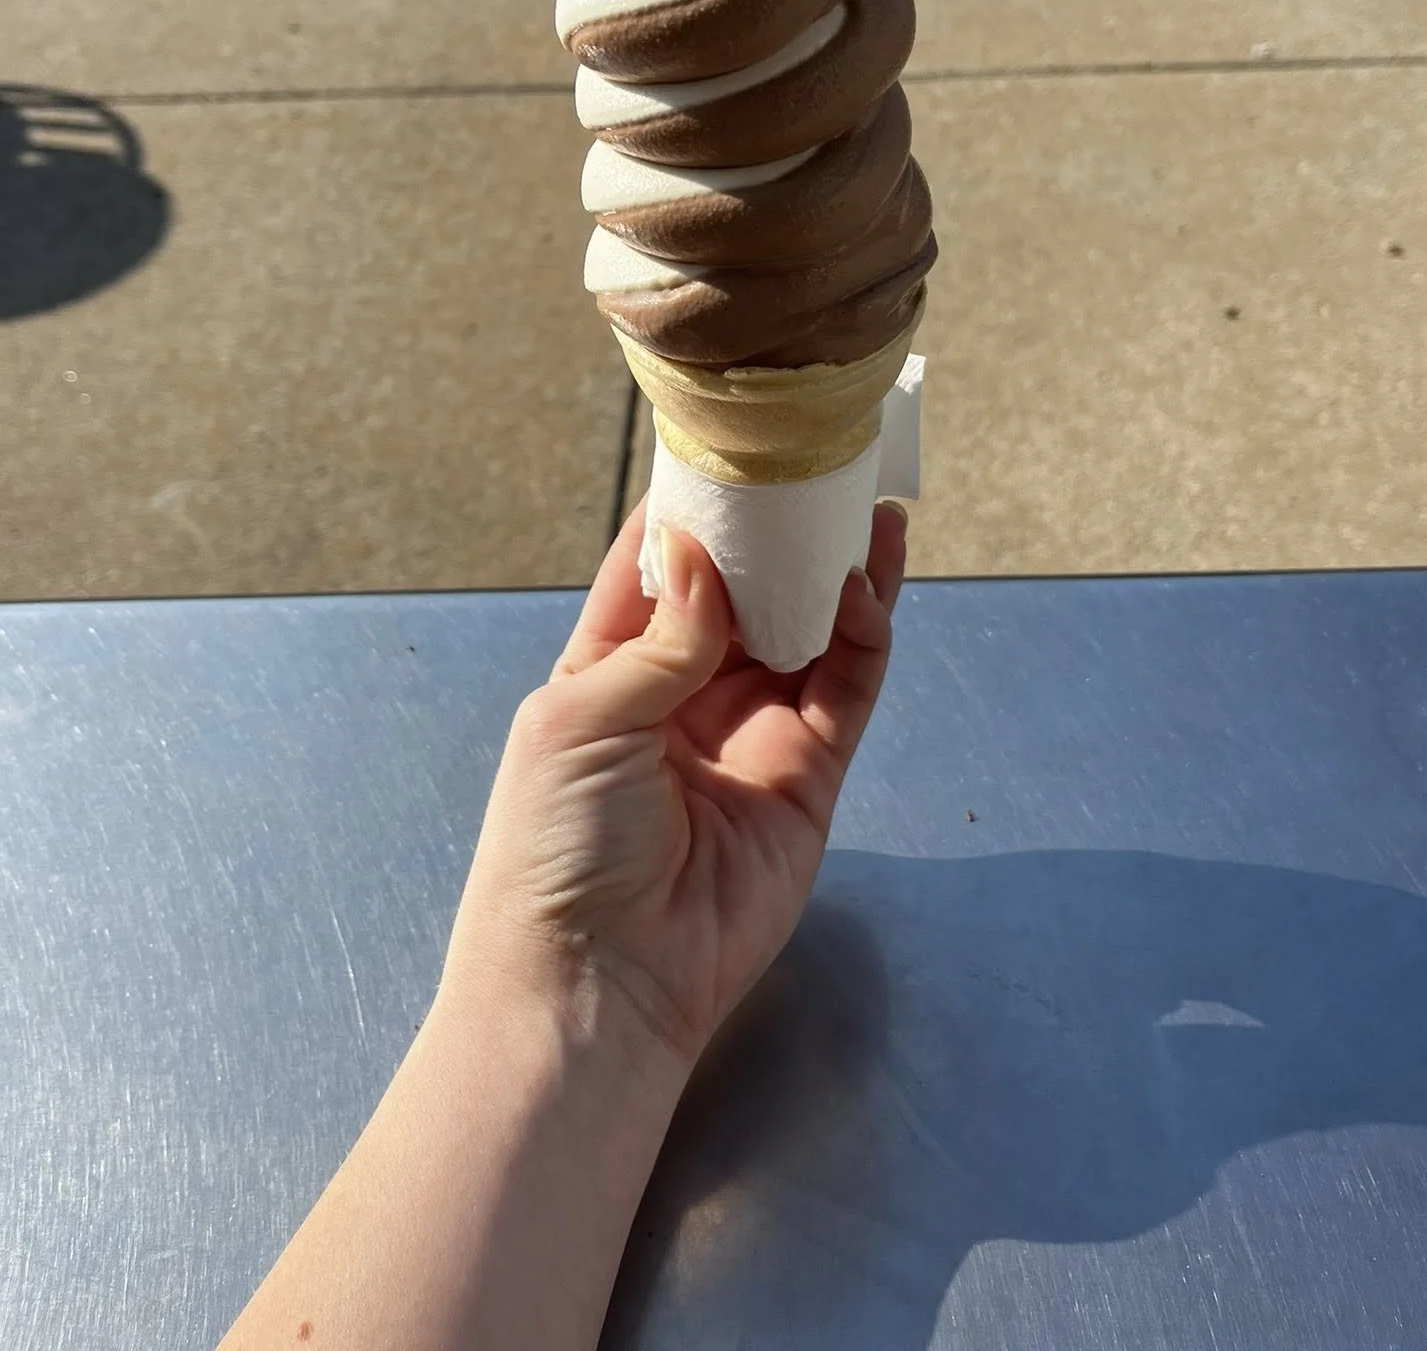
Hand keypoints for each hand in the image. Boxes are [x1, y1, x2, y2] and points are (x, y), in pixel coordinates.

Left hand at [441, 499, 907, 1067]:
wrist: (600, 983)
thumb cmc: (557, 845)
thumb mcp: (584, 719)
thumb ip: (658, 639)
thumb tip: (701, 552)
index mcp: (610, 670)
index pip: (658, 570)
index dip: (692, 509)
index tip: (727, 444)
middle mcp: (685, 693)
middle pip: (745, 591)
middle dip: (778, 530)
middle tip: (816, 462)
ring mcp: (752, 733)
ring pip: (805, 631)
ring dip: (834, 569)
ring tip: (865, 500)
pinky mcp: (808, 776)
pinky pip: (845, 688)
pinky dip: (863, 632)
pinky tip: (868, 578)